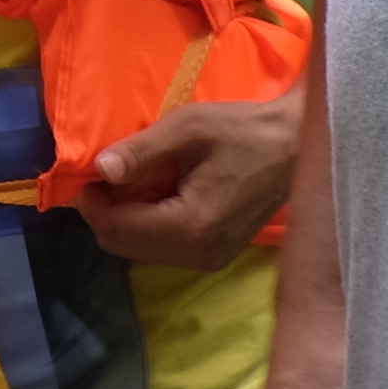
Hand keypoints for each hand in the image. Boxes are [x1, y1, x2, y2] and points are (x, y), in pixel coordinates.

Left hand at [79, 96, 299, 269]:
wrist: (295, 147)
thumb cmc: (243, 131)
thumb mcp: (188, 127)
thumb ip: (141, 151)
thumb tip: (100, 170)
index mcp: (192, 226)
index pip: (118, 229)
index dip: (92, 202)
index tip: (92, 172)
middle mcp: (199, 255)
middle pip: (122, 245)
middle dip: (106, 212)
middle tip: (112, 174)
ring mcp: (210, 260)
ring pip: (139, 251)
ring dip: (126, 219)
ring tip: (136, 181)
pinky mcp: (216, 257)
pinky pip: (163, 249)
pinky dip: (148, 225)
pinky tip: (159, 195)